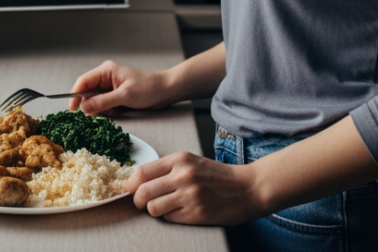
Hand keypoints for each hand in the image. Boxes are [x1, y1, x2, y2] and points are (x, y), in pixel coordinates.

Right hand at [66, 60, 175, 112]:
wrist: (166, 91)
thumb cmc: (148, 88)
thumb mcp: (125, 96)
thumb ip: (103, 102)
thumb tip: (84, 108)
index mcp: (106, 71)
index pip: (83, 82)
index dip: (74, 96)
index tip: (72, 111)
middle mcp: (106, 77)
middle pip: (87, 93)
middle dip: (92, 106)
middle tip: (100, 114)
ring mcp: (110, 86)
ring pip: (95, 101)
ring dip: (102, 109)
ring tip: (116, 111)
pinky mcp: (115, 95)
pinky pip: (104, 105)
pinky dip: (108, 111)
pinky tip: (119, 111)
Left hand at [126, 151, 263, 225]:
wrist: (247, 188)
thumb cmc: (218, 176)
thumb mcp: (192, 162)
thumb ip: (167, 169)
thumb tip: (138, 181)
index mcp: (180, 159)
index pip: (142, 172)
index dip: (131, 184)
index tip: (130, 189)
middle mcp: (183, 176)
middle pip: (142, 192)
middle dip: (137, 200)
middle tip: (141, 202)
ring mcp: (190, 195)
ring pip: (152, 208)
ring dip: (154, 210)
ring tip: (164, 206)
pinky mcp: (196, 213)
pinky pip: (169, 218)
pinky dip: (170, 216)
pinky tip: (181, 211)